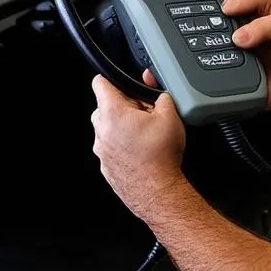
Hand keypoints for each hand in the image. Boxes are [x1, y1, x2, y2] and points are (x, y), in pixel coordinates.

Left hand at [91, 74, 186, 221]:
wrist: (157, 191)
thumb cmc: (160, 157)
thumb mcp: (170, 115)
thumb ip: (162, 96)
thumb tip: (158, 91)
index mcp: (113, 112)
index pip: (100, 82)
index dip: (112, 79)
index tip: (121, 83)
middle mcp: (101, 130)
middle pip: (105, 106)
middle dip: (123, 106)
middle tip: (143, 113)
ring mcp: (101, 150)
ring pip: (107, 128)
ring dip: (122, 127)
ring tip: (144, 134)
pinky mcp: (106, 166)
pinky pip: (111, 147)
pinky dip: (122, 146)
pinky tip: (141, 151)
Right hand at [220, 0, 270, 114]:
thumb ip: (264, 26)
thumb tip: (240, 35)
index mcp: (262, 9)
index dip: (230, 2)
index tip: (225, 11)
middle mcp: (251, 30)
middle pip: (223, 23)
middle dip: (218, 28)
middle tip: (224, 34)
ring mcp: (245, 53)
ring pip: (219, 50)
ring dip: (220, 53)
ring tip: (229, 55)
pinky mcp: (243, 76)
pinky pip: (226, 75)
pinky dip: (224, 75)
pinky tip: (231, 73)